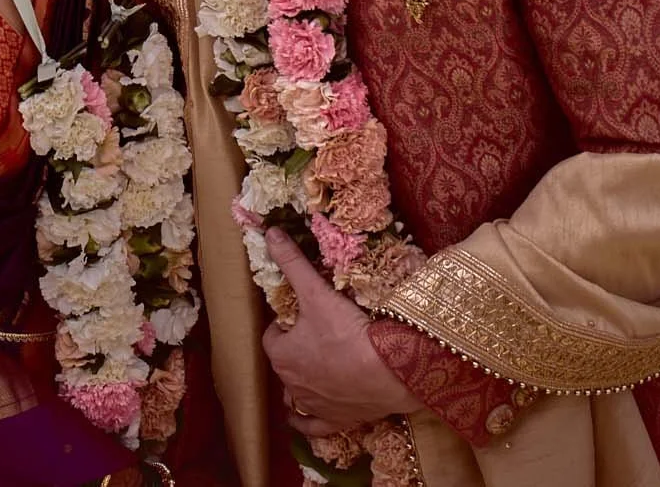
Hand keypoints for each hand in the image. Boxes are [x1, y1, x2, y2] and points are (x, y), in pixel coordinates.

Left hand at [260, 230, 420, 434]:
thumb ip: (293, 263)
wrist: (390, 373)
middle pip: (286, 362)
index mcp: (282, 354)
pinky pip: (312, 426)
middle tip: (317, 334)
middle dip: (295, 349)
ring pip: (296, 394)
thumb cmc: (349, 333)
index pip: (272, 335)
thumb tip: (269, 233)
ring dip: (301, 382)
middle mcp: (291, 385)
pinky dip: (306, 421)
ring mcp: (313, 406)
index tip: (302, 314)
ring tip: (317, 366)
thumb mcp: (317, 292)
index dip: (285, 323)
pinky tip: (302, 419)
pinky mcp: (336, 422)